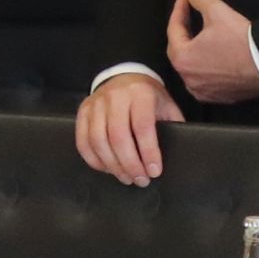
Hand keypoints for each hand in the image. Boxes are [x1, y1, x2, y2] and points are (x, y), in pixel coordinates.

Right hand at [75, 69, 182, 185]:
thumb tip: (175, 156)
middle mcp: (115, 96)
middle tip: (141, 180)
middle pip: (118, 136)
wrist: (125, 77)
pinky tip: (108, 169)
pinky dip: (94, 160)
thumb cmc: (149, 98)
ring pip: (98, 140)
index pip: (142, 126)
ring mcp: (95, 104)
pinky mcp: (83, 112)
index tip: (154, 171)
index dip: (148, 152)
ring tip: (126, 177)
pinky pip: (83, 141)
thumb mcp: (166, 107)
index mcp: (140, 94)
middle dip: (130, 164)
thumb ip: (172, 127)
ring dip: (112, 165)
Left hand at [165, 0, 258, 107]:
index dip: (179, 10)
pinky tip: (213, 59)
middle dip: (183, 31)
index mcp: (183, 59)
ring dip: (194, 51)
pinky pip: (207, 81)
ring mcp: (205, 91)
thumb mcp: (218, 11)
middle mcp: (189, 79)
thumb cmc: (241, 40)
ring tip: (200, 37)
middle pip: (180, 50)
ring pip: (193, 68)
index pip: (174, 29)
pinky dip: (207, 69)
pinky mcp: (221, 97)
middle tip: (188, 15)